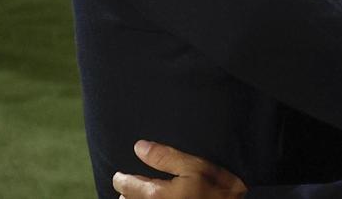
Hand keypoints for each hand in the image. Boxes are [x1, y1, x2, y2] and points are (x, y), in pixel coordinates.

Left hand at [113, 140, 245, 198]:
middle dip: (128, 192)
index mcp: (156, 194)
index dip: (122, 177)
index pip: (126, 186)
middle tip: (132, 184)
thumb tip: (139, 147)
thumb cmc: (220, 190)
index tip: (121, 174)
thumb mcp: (196, 167)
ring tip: (143, 194)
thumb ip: (165, 157)